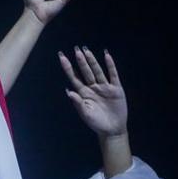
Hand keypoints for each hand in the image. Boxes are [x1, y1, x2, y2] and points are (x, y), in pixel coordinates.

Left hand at [58, 46, 130, 176]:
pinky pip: (112, 74)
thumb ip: (78, 102)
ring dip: (92, 61)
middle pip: (85, 71)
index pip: (74, 77)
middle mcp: (93, 87)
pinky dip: (110, 65)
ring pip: (97, 71)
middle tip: (75, 49)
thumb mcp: (86, 114)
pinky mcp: (115, 89)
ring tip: (86, 50)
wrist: (112, 129)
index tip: (61, 57)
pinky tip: (106, 55)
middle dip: (80, 60)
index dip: (68, 67)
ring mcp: (104, 87)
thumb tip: (68, 91)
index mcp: (83, 93)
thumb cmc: (96, 123)